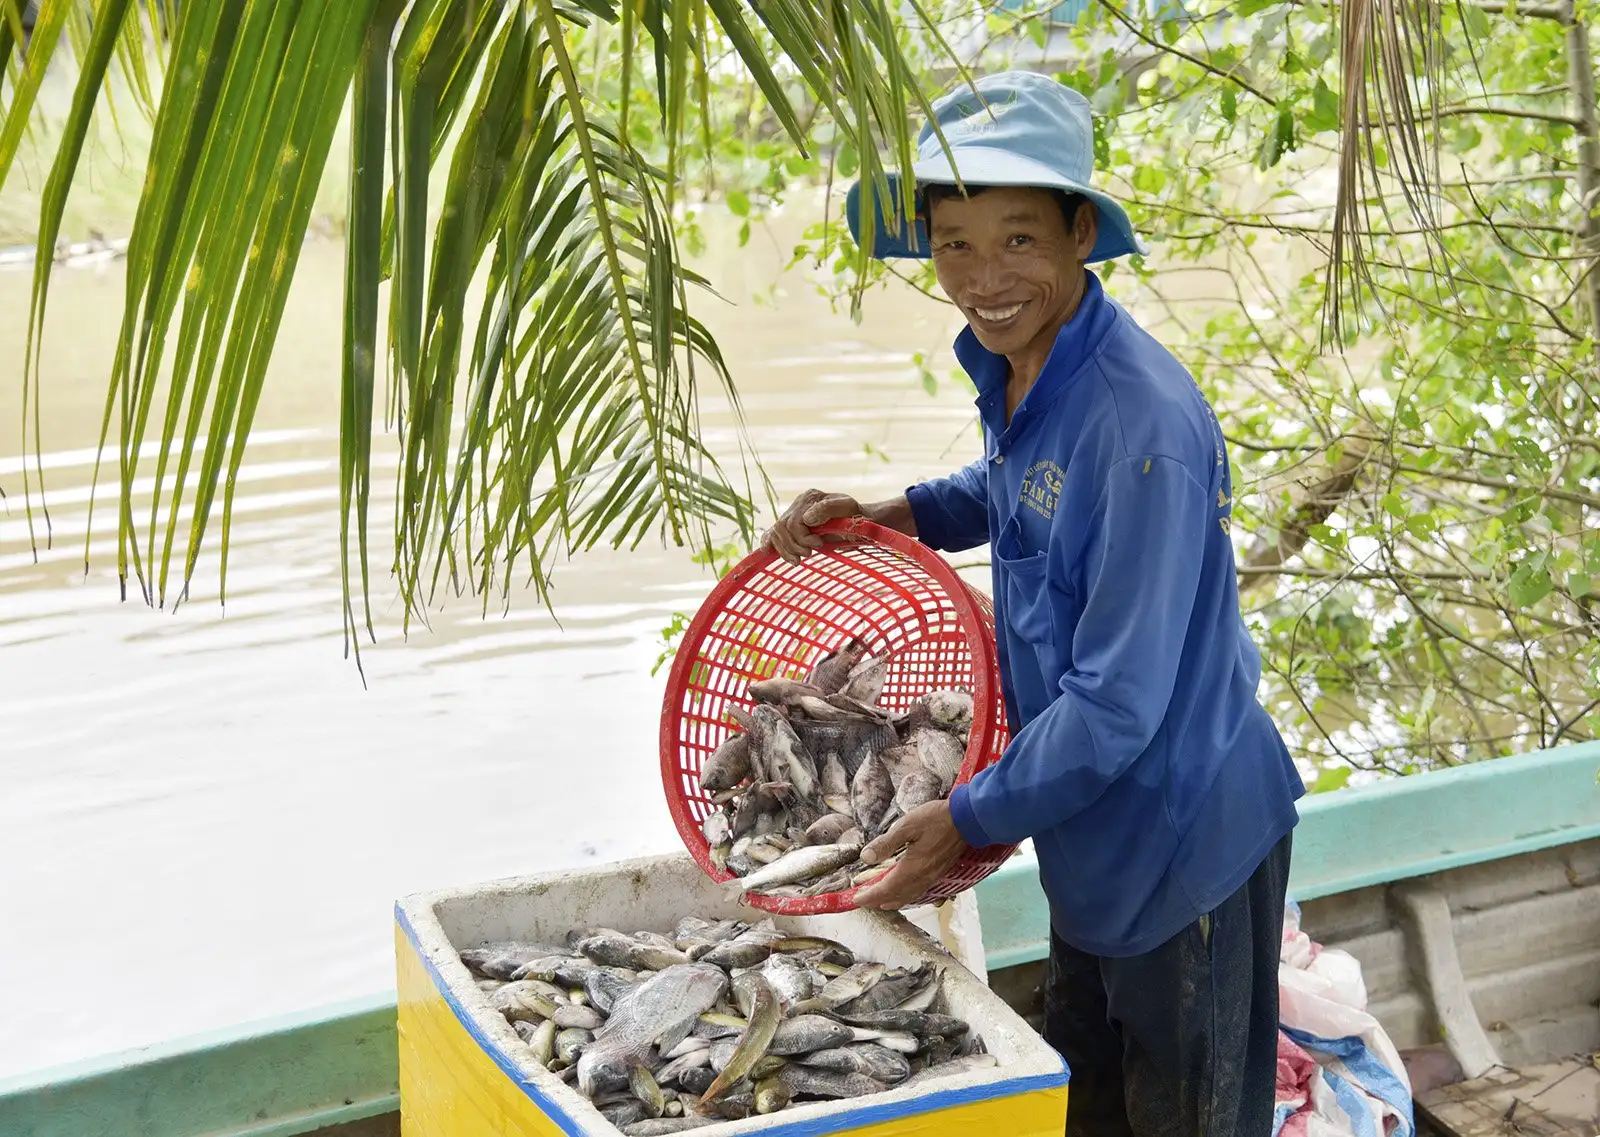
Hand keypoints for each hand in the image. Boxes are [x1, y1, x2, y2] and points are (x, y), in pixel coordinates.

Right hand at [761, 489, 864, 563]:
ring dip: (786, 550)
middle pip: (781, 528)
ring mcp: (792, 515)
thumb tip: (806, 519)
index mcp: (809, 498)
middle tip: (810, 553)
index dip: (802, 537)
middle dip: (794, 545)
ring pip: (775, 533)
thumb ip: (828, 509)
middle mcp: (798, 504)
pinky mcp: (790, 527)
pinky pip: (771, 534)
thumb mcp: (847, 508)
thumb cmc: (855, 516)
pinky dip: (769, 543)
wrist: (859, 521)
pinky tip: (767, 552)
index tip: (819, 544)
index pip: (793, 522)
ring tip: (799, 560)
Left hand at [852, 800, 967, 910]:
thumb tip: (866, 858)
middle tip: (864, 900)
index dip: (870, 896)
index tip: (855, 899)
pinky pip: (919, 891)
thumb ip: (886, 843)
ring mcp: (932, 877)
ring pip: (909, 896)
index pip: (886, 889)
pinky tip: (904, 891)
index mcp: (912, 868)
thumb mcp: (907, 825)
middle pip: (897, 897)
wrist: (968, 820)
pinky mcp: (939, 872)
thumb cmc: (936, 819)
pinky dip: (906, 895)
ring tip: (880, 901)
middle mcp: (922, 878)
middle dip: (878, 901)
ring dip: (892, 900)